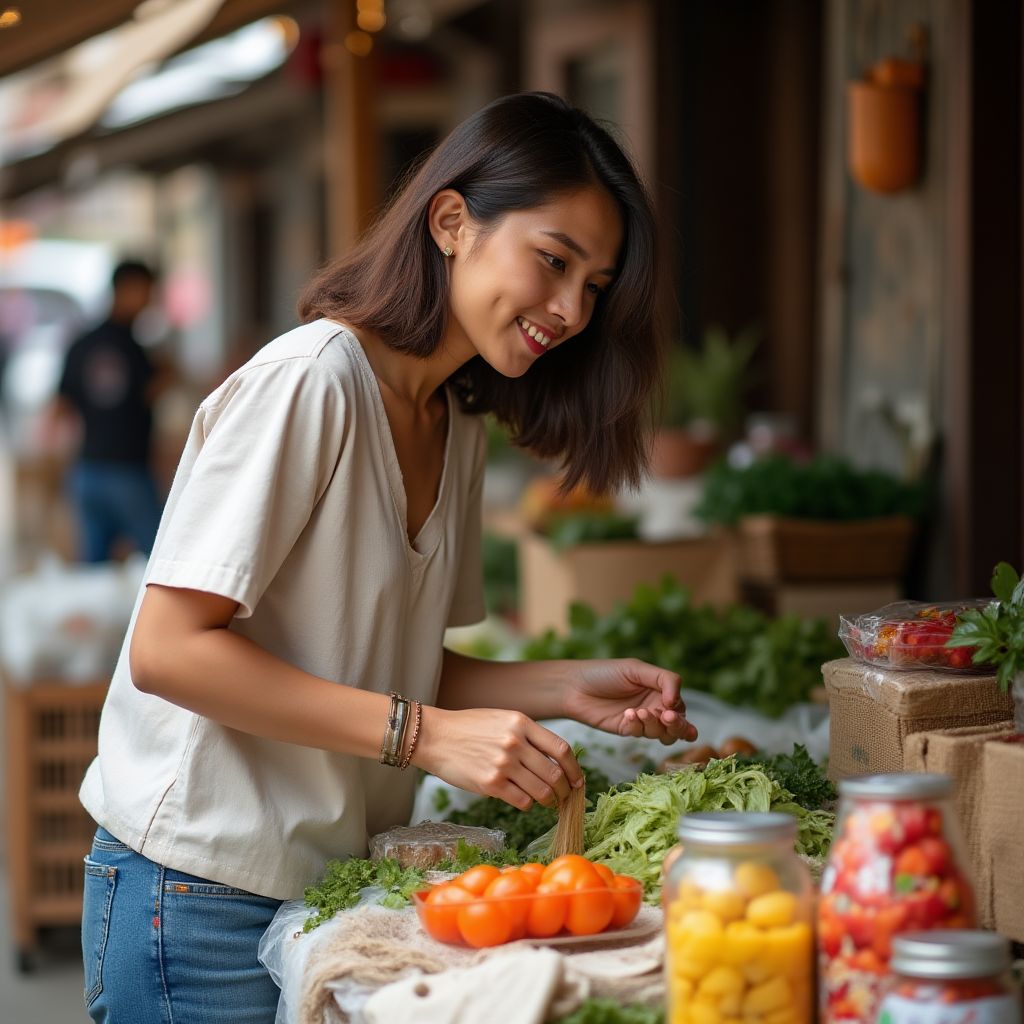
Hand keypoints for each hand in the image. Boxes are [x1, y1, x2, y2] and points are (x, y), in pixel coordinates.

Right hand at [412, 706, 582, 810]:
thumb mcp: (502, 719)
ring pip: (542, 791)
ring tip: (548, 802)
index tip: (577, 779)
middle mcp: (515, 742)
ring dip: (549, 800)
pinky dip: (528, 805)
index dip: (574, 768)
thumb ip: (527, 735)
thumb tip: (554, 759)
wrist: (434, 736)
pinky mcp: (490, 784)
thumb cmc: (469, 727)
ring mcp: (503, 764)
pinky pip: (522, 801)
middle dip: (565, 790)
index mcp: (521, 723)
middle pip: (555, 773)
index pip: (562, 749)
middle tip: (565, 796)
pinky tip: (524, 801)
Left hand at [562, 659, 698, 745]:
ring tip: (640, 713)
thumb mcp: (636, 668)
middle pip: (678, 725)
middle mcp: (654, 706)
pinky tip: (627, 715)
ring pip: (662, 733)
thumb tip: (676, 701)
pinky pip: (641, 734)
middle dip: (678, 726)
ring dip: (655, 725)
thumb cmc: (604, 672)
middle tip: (667, 718)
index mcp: (660, 689)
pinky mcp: (627, 730)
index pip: (680, 706)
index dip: (680, 710)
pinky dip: (637, 726)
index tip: (670, 708)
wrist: (574, 686)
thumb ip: (664, 680)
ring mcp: (641, 720)